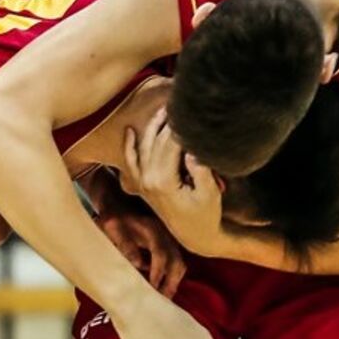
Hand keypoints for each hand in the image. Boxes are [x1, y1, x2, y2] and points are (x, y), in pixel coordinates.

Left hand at [96, 210, 185, 298]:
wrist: (118, 204)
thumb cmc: (114, 218)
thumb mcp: (113, 228)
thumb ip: (125, 244)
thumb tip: (138, 264)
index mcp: (152, 230)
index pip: (160, 254)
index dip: (158, 272)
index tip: (153, 288)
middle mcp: (165, 235)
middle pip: (177, 261)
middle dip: (171, 282)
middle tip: (162, 300)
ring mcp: (168, 239)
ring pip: (179, 263)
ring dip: (173, 281)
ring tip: (164, 297)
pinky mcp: (167, 243)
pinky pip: (176, 261)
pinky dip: (173, 275)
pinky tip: (163, 286)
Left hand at [124, 110, 225, 256]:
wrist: (194, 236)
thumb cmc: (205, 215)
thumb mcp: (210, 194)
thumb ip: (201, 170)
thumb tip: (193, 149)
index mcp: (163, 180)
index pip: (172, 143)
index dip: (182, 125)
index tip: (191, 109)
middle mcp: (147, 179)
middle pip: (157, 141)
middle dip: (169, 121)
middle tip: (180, 102)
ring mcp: (142, 181)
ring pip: (143, 146)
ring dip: (152, 126)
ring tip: (165, 109)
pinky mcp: (142, 184)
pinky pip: (131, 161)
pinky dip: (129, 146)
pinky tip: (130, 131)